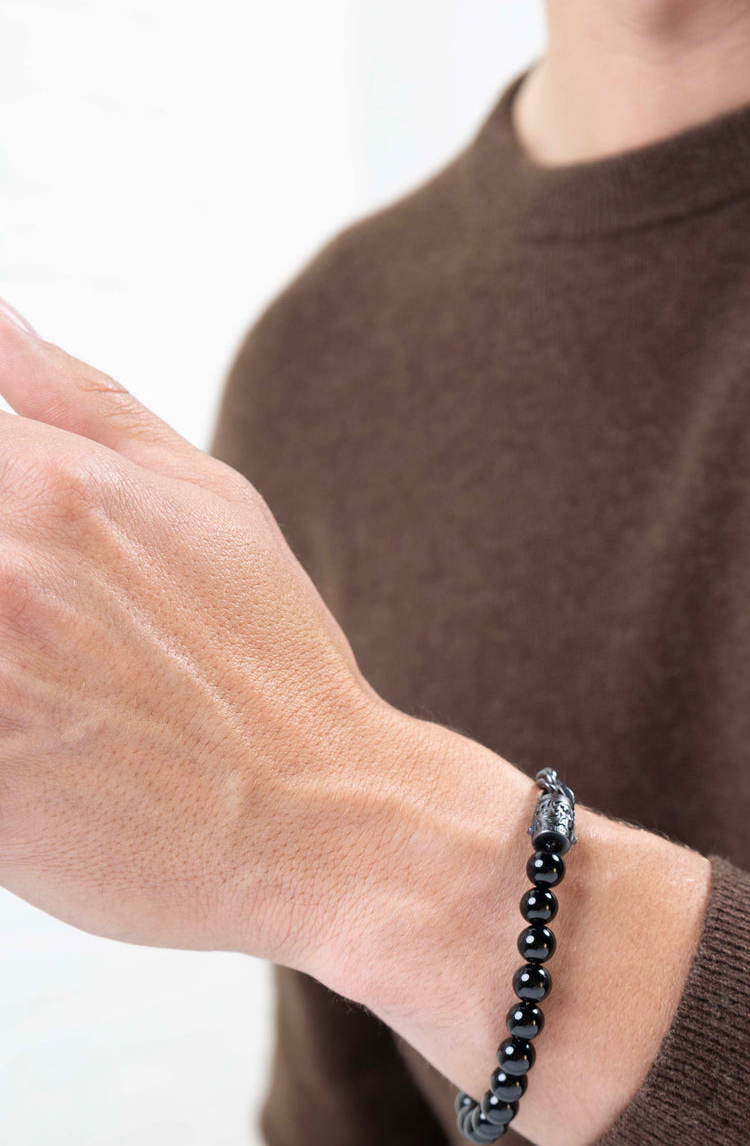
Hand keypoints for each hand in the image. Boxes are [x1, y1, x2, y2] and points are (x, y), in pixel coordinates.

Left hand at [0, 300, 417, 965]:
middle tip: (37, 623)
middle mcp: (2, 567)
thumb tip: (0, 322)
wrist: (322, 824)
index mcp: (51, 483)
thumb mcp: (211, 503)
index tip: (14, 535)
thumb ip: (83, 403)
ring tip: (43, 675)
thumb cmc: (274, 671)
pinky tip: (34, 728)